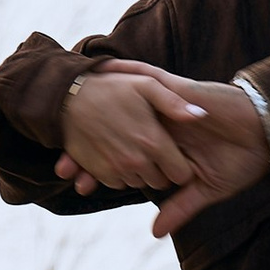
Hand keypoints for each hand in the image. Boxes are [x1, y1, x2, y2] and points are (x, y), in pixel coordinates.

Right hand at [55, 65, 212, 196]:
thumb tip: (202, 115)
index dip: (181, 166)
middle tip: (154, 150)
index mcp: (153, 142)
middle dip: (162, 171)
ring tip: (135, 148)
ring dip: (142, 172)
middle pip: (161, 183)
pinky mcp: (99, 173)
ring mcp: (116, 169)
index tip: (175, 155)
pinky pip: (119, 183)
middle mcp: (136, 161)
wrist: (68, 98)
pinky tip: (119, 153)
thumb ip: (175, 103)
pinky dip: (122, 174)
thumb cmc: (111, 88)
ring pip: (140, 184)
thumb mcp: (147, 85)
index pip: (181, 175)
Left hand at [57, 65, 269, 225]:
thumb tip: (155, 232)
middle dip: (86, 145)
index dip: (98, 166)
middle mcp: (161, 126)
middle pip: (116, 129)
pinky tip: (104, 69)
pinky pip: (150, 78)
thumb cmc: (242, 161)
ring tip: (70, 115)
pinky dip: (128, 72)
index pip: (124, 154)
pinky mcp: (181, 93)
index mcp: (164, 147)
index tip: (74, 183)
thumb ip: (178, 207)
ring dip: (99, 108)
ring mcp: (168, 109)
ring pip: (126, 105)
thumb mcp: (205, 190)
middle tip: (61, 166)